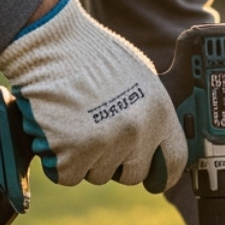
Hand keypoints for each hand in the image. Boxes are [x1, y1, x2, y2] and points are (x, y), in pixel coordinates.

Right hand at [0, 0, 186, 187]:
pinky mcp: (71, 154)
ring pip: (98, 175)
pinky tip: (57, 132)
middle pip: (133, 175)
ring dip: (85, 159)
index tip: (156, 179)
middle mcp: (136, 132)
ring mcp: (104, 144)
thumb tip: (157, 140)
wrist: (49, 45)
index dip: (164, 174)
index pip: (175, 162)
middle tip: (99, 136)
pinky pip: (67, 175)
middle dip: (117, 163)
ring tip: (75, 124)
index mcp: (158, 113)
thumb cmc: (91, 55)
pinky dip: (58, 161)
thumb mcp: (140, 77)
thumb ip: (152, 113)